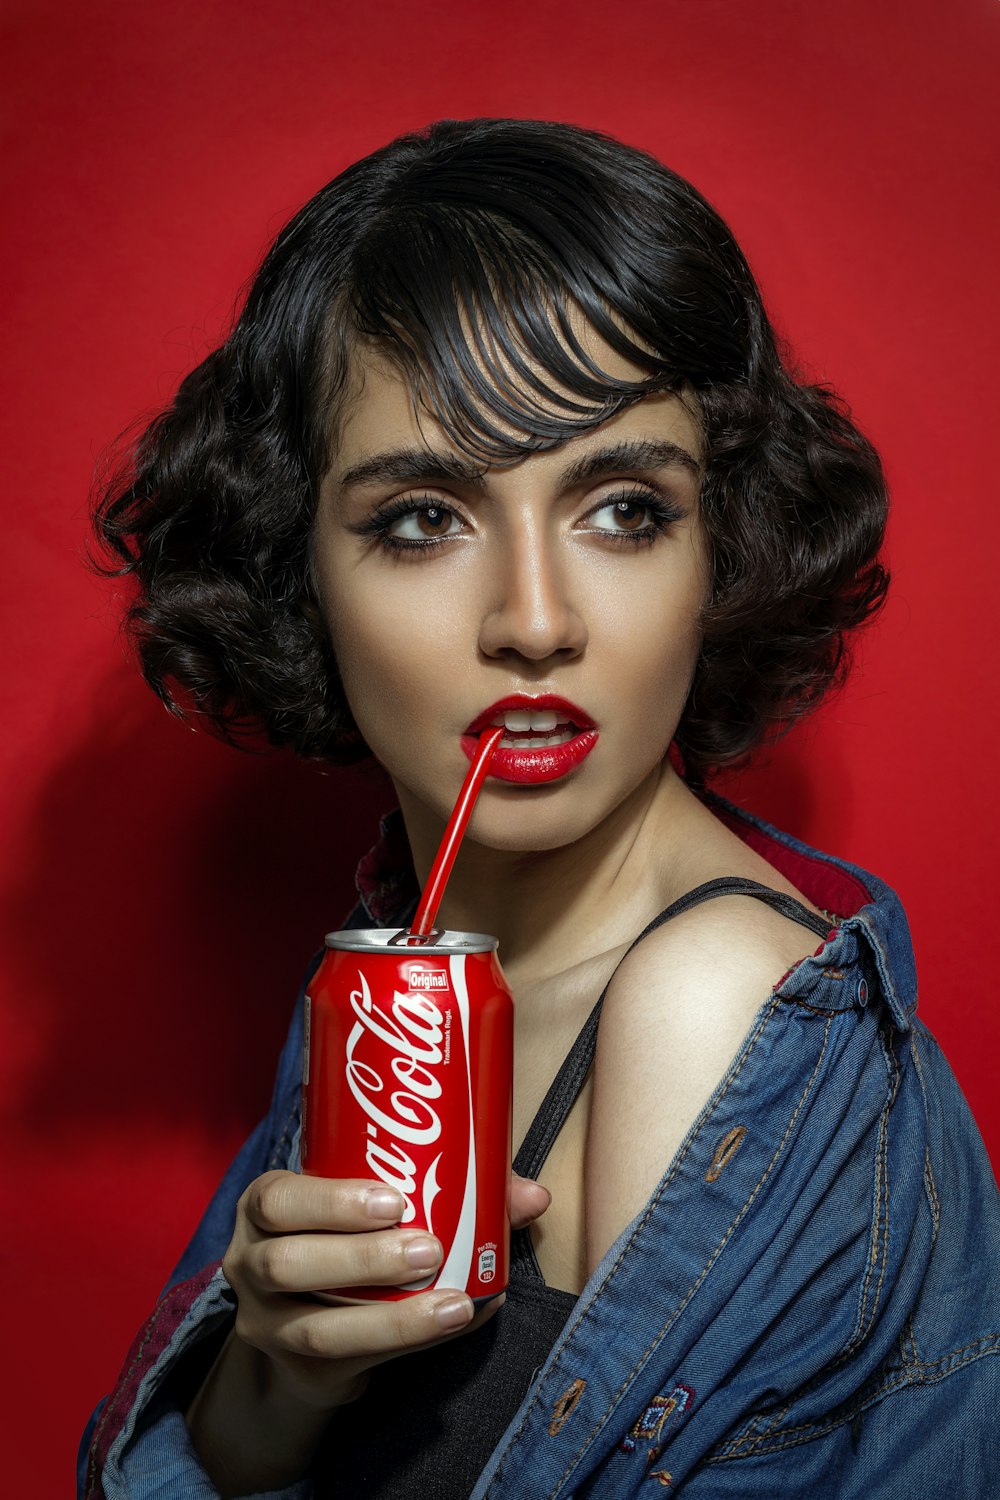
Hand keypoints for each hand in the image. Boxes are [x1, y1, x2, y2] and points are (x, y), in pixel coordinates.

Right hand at [221, 1170, 550, 1412]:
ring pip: (318, 1329)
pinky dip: (412, 1341)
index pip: (278, 1199)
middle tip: (429, 1249)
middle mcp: (251, 1264)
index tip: (396, 1201)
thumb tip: (532, 1195)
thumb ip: (449, 1183)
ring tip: (453, 1302)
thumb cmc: (350, 1232)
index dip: (331, 1201)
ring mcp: (269, 1325)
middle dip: (363, 1258)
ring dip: (392, 1317)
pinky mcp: (302, 1371)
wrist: (308, 1316)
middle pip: (289, 1264)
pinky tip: (457, 1322)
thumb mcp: (370, 1201)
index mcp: (264, 1207)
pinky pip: (354, 1363)